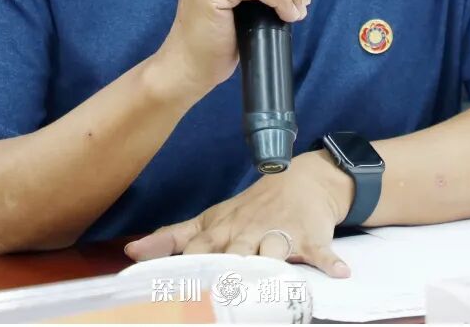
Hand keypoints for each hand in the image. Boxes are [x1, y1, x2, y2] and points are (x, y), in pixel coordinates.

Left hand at [124, 150, 352, 277]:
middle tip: (218, 288)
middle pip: (235, 253)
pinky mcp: (309, 235)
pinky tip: (339, 273)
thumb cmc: (249, 209)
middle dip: (226, 268)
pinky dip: (329, 261)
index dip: (186, 266)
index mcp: (222, 230)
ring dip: (273, 261)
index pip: (199, 250)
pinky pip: (321, 250)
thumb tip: (130, 251)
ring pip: (274, 249)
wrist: (301, 181)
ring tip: (270, 274)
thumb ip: (172, 238)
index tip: (170, 286)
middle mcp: (248, 231)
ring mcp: (280, 232)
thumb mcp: (211, 220)